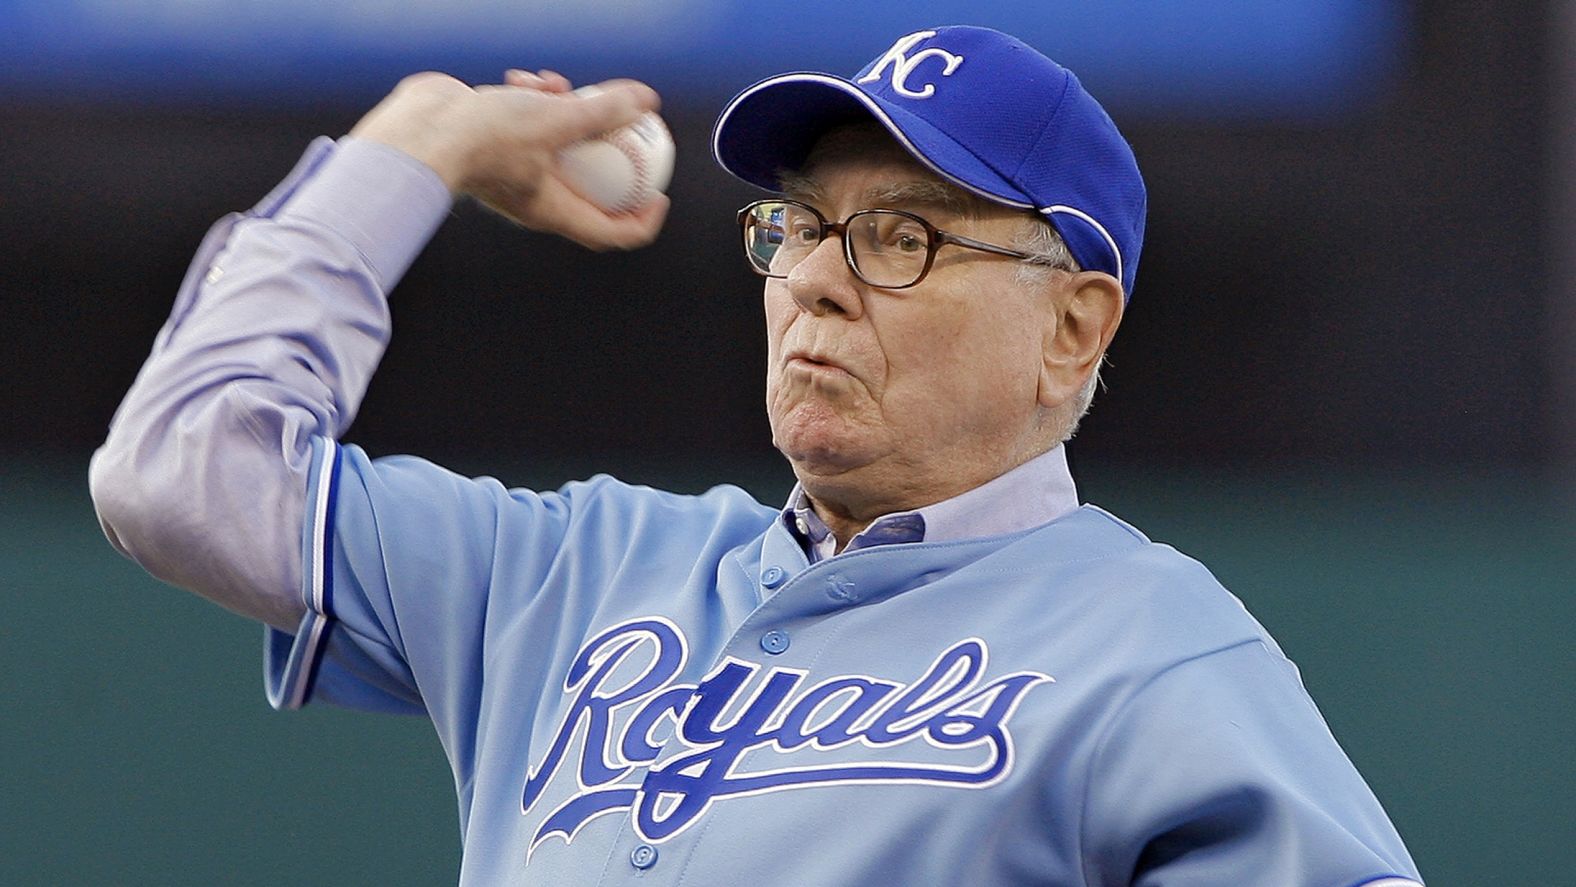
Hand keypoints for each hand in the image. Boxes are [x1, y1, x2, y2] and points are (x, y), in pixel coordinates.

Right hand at [350, 70, 668, 249]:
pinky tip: (528, 78)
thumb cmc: (484, 136)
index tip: (660, 193)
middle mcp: (536, 199)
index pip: (612, 233)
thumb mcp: (556, 119)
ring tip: (560, 84)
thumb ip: (604, 111)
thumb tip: (646, 101)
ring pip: (559, 147)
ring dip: (568, 112)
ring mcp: (514, 173)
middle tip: (628, 125)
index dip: (643, 220)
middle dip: (610, 150)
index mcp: (554, 211)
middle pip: (592, 186)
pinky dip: (535, 103)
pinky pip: (529, 128)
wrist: (420, 129)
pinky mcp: (495, 146)